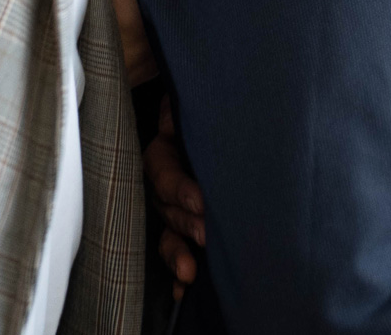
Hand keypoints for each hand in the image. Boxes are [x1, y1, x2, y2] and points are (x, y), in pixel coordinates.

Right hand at [147, 94, 205, 294]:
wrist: (228, 108)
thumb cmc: (216, 102)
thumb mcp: (197, 99)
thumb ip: (186, 107)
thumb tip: (185, 113)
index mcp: (164, 147)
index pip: (162, 171)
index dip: (178, 188)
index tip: (201, 201)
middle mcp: (164, 177)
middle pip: (165, 206)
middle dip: (185, 222)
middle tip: (208, 234)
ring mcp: (172, 202)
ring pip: (167, 230)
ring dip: (176, 252)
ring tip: (191, 271)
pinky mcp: (186, 221)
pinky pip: (175, 246)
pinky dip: (178, 268)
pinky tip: (184, 289)